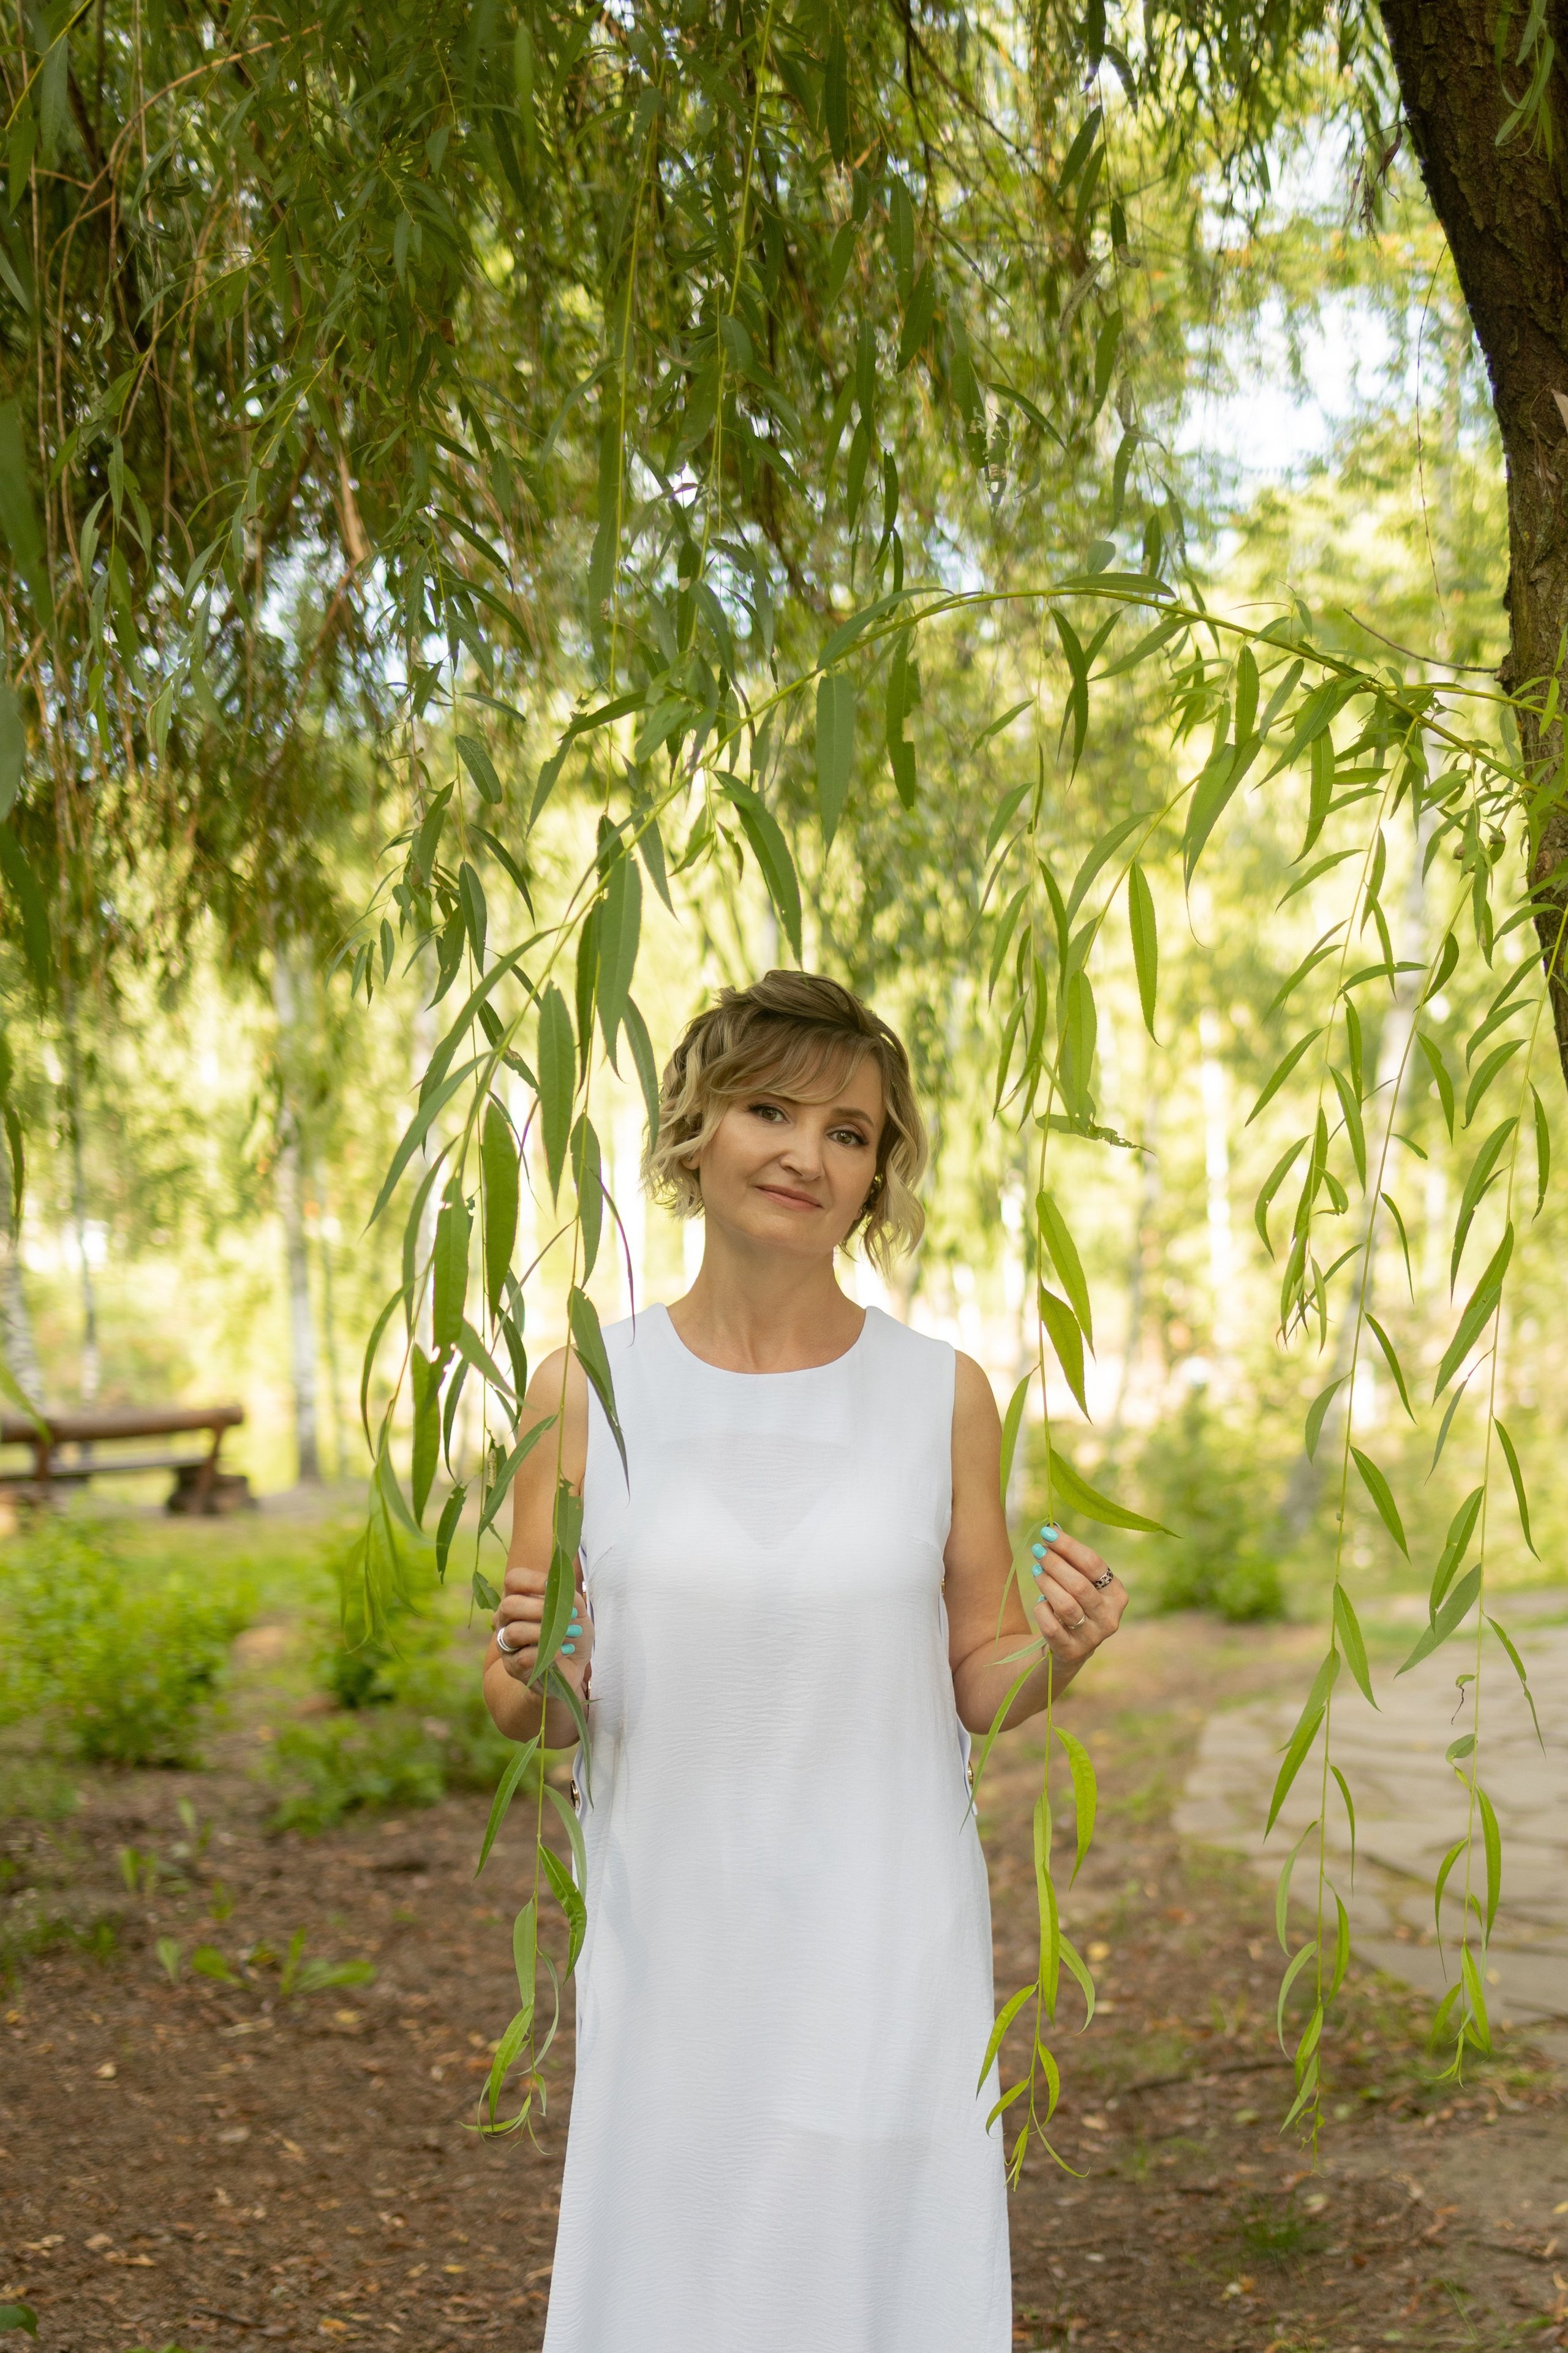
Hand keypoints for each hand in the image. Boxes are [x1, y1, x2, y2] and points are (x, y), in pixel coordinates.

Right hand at [492, 1558, 591, 1691]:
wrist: (573, 1666)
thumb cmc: (571, 1633)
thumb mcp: (578, 1612)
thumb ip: (569, 1597)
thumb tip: (559, 1588)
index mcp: (519, 1598)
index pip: (513, 1580)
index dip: (532, 1580)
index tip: (553, 1586)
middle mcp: (506, 1619)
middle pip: (509, 1606)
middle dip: (538, 1608)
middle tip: (565, 1615)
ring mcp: (506, 1644)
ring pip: (514, 1632)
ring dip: (545, 1632)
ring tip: (571, 1633)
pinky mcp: (513, 1667)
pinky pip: (524, 1657)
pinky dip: (549, 1653)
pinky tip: (565, 1650)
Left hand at [1028, 1523, 1125, 1668]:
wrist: (1069, 1647)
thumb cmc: (1075, 1603)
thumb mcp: (1079, 1581)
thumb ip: (1070, 1557)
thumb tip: (1053, 1527)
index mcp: (1116, 1594)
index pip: (1093, 1564)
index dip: (1069, 1546)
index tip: (1047, 1532)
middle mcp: (1110, 1617)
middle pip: (1079, 1585)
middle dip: (1055, 1564)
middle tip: (1037, 1550)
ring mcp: (1092, 1637)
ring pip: (1066, 1605)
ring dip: (1046, 1584)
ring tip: (1036, 1570)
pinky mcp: (1072, 1651)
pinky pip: (1051, 1626)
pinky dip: (1042, 1609)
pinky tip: (1040, 1601)